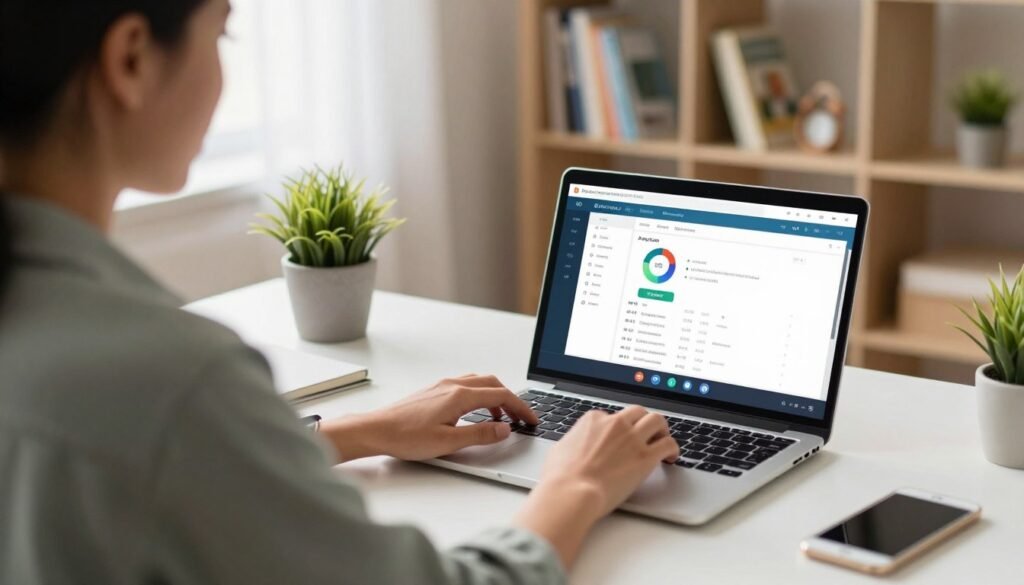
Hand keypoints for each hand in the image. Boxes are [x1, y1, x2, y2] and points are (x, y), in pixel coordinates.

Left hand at [321, 374, 538, 461]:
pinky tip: (475, 412)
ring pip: (479, 382)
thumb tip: (504, 430)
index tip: (531, 420)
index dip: (521, 408)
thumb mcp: (449, 442)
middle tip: (521, 418)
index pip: (501, 395)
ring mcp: (442, 386)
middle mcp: (452, 385)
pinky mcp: (433, 391)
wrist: (376, 430)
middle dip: (511, 400)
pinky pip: (465, 386)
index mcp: (460, 395)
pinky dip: (479, 396)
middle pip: (493, 384)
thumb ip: (480, 435)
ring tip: (500, 418)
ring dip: (494, 396)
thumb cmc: (406, 437)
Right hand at [514, 406, 677, 567]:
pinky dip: (672, 448)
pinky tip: (670, 457)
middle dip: (643, 422)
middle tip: (647, 434)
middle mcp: (615, 424)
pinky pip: (668, 444)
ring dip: (661, 430)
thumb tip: (574, 446)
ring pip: (656, 421)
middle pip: (637, 413)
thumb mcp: (560, 449)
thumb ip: (573, 442)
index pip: (612, 417)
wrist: (571, 492)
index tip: (621, 440)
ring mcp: (631, 439)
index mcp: (593, 420)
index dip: (618, 429)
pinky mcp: (645, 457)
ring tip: (662, 441)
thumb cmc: (561, 477)